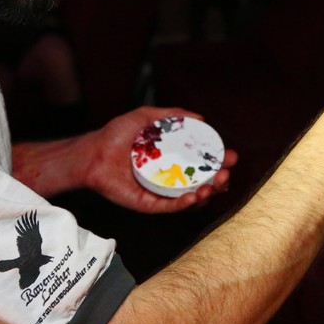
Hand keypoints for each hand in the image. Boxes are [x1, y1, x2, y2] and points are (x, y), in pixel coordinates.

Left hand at [84, 106, 237, 213]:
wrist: (92, 153)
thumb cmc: (115, 135)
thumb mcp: (146, 117)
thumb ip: (171, 115)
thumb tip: (200, 117)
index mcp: (173, 159)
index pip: (203, 163)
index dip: (220, 161)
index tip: (230, 155)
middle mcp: (170, 177)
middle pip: (203, 183)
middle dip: (220, 180)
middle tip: (226, 172)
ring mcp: (160, 192)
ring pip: (191, 199)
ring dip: (206, 194)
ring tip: (212, 185)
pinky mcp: (148, 204)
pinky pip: (170, 207)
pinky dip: (184, 203)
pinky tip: (193, 196)